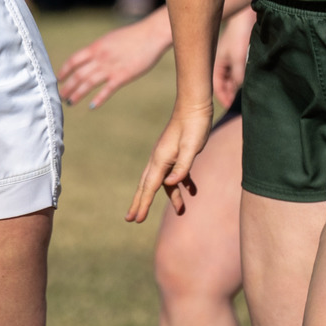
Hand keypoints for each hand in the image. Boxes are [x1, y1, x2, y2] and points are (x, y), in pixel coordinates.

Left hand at [57, 12, 170, 109]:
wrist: (151, 35)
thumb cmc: (133, 36)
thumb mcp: (110, 39)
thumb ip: (99, 49)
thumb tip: (90, 57)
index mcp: (96, 47)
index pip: (74, 60)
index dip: (64, 70)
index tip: (59, 79)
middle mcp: (100, 58)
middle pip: (78, 74)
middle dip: (68, 87)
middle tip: (60, 96)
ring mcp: (110, 67)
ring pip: (88, 83)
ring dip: (77, 94)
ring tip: (70, 102)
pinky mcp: (123, 76)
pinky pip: (107, 90)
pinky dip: (98, 99)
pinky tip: (91, 106)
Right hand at [126, 102, 213, 222]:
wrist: (194, 105)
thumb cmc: (194, 125)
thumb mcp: (191, 147)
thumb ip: (183, 167)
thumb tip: (170, 185)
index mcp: (161, 160)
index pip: (149, 187)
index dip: (142, 204)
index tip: (135, 219)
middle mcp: (160, 159)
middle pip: (148, 186)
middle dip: (140, 203)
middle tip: (131, 219)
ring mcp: (168, 156)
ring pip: (165, 181)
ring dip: (172, 196)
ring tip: (180, 211)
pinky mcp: (178, 153)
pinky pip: (177, 173)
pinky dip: (183, 184)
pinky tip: (192, 191)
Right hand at [212, 7, 255, 109]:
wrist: (245, 17)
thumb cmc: (238, 35)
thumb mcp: (237, 59)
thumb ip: (237, 76)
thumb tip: (238, 89)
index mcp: (217, 64)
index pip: (216, 85)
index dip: (222, 96)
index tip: (229, 105)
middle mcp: (221, 62)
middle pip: (223, 82)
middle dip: (228, 92)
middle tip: (235, 102)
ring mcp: (229, 58)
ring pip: (231, 77)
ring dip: (235, 85)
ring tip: (241, 94)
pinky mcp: (238, 54)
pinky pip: (238, 70)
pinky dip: (241, 77)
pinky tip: (247, 80)